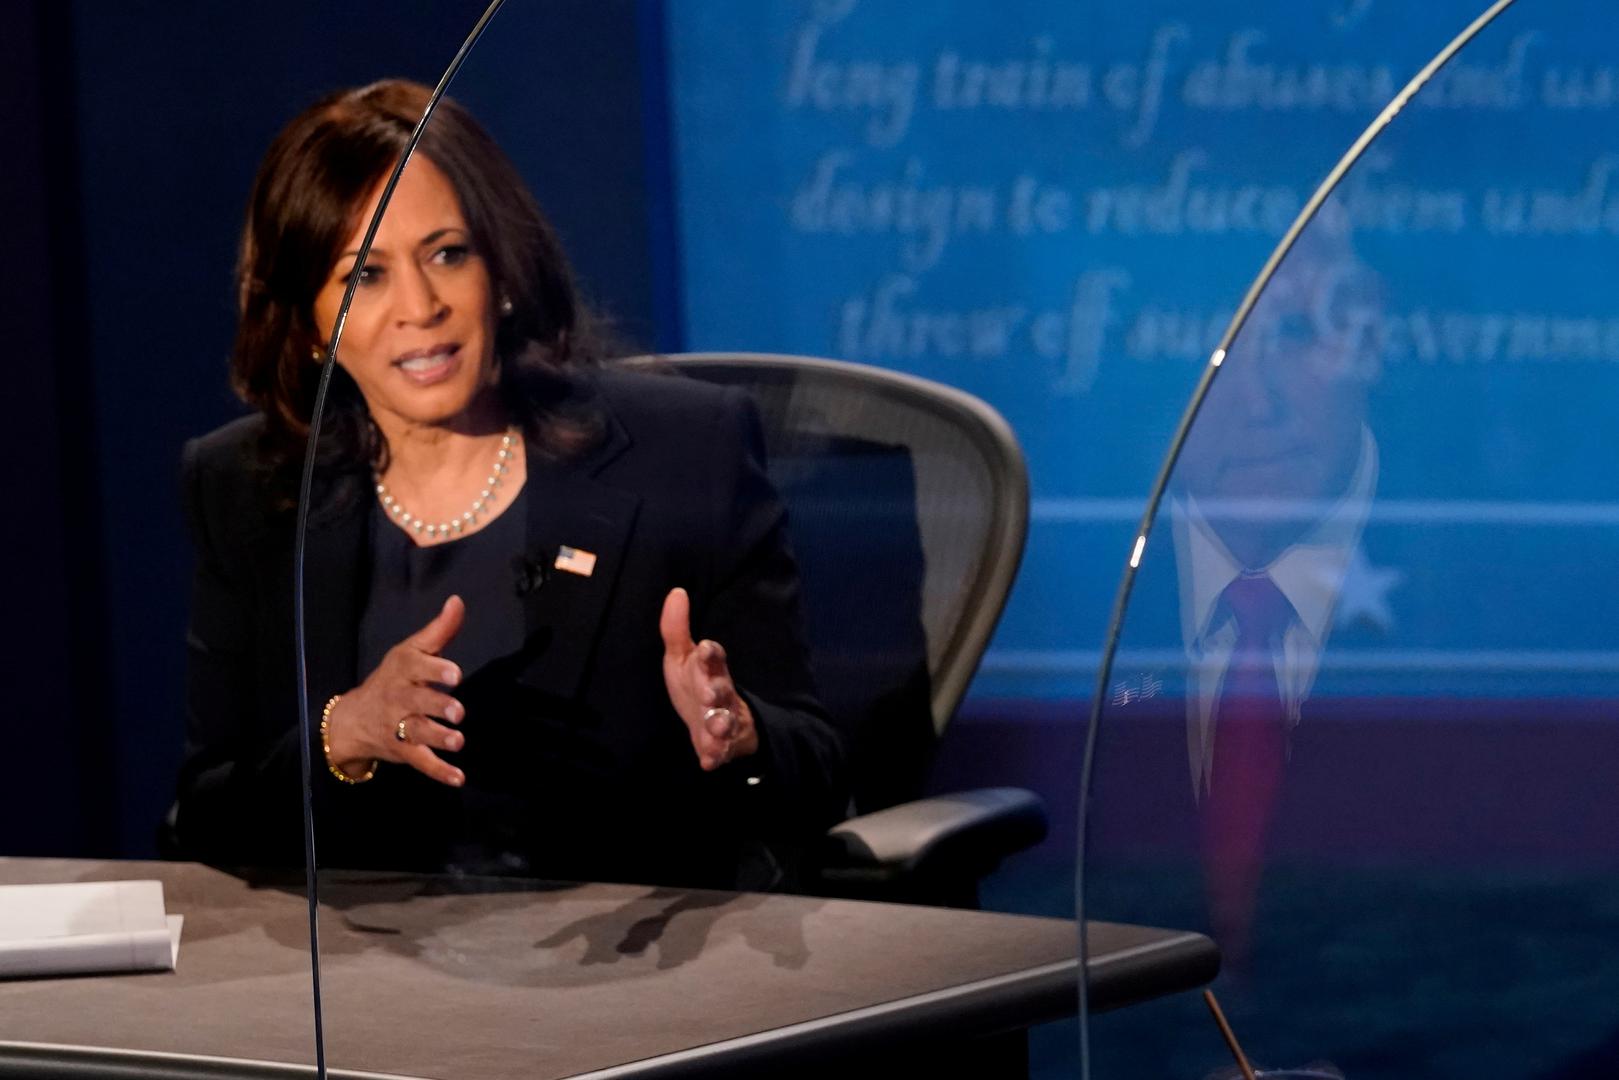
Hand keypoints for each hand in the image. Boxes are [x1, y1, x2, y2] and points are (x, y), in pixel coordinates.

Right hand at [325, 595, 467, 785]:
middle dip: (437, 705)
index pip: (416, 666)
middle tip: (457, 711)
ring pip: (418, 733)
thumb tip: (458, 600)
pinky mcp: (405, 751)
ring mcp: (400, 727)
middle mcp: (400, 699)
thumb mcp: (411, 651)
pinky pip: (422, 763)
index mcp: (403, 671)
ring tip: (457, 741)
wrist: (354, 718)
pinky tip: (459, 778)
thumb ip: (439, 630)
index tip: (454, 673)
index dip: (435, 670)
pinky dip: (439, 772)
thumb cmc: (393, 678)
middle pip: (417, 701)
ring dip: (438, 738)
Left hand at [659, 587, 756, 769]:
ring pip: (725, 722)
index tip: (706, 647)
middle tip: (710, 694)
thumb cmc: (695, 684)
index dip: (711, 654)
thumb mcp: (682, 657)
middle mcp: (720, 693)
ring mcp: (723, 720)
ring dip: (721, 726)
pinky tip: (708, 762)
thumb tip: (676, 591)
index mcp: (710, 669)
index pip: (715, 658)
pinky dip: (715, 756)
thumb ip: (676, 628)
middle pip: (722, 690)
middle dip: (717, 691)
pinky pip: (720, 753)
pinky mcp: (721, 745)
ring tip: (716, 730)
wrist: (714, 725)